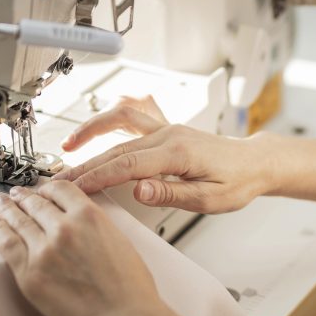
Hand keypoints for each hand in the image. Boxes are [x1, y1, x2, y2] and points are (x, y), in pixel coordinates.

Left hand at [0, 180, 163, 315]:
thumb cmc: (130, 289)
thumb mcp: (119, 240)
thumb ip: (95, 225)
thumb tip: (78, 223)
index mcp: (89, 216)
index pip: (60, 189)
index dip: (48, 188)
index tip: (43, 191)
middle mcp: (64, 228)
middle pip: (36, 203)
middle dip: (24, 197)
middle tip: (17, 195)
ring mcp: (43, 251)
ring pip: (18, 221)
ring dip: (7, 210)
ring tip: (1, 206)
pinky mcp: (29, 274)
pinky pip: (7, 245)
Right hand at [54, 99, 277, 213]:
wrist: (256, 162)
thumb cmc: (238, 182)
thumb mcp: (210, 199)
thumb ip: (172, 194)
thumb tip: (140, 191)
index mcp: (178, 152)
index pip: (127, 165)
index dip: (97, 177)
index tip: (75, 188)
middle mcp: (169, 134)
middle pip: (117, 148)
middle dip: (85, 163)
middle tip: (60, 180)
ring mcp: (167, 128)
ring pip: (121, 124)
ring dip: (92, 131)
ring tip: (69, 146)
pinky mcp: (167, 129)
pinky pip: (134, 116)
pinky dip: (111, 118)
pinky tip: (97, 126)